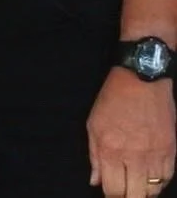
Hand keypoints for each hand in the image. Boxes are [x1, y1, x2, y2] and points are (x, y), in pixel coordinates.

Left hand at [87, 67, 174, 197]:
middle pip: (133, 196)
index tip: (111, 193)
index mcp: (111, 150)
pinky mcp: (170, 149)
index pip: (112, 190)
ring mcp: (154, 154)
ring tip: (137, 185)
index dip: (111, 196)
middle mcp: (134, 156)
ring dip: (143, 191)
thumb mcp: (94, 123)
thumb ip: (94, 155)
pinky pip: (167, 177)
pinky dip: (159, 182)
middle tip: (124, 191)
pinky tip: (151, 177)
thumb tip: (95, 181)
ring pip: (152, 190)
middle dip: (127, 197)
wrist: (142, 77)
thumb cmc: (114, 97)